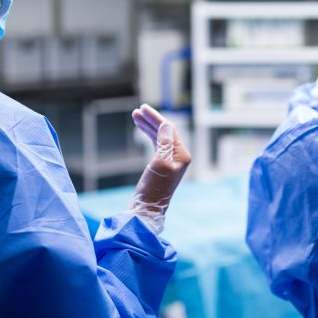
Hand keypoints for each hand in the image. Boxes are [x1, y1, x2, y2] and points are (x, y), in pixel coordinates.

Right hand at [129, 104, 190, 233]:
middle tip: (138, 110)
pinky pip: (157, 146)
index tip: (143, 108)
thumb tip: (166, 125)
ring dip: (148, 126)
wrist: (146, 210)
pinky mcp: (162, 166)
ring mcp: (171, 162)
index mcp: (182, 155)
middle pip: (165, 132)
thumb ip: (164, 143)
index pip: (169, 130)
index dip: (156, 118)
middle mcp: (179, 157)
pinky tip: (141, 129)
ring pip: (160, 138)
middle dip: (151, 120)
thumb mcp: (159, 163)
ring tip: (135, 116)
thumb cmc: (153, 189)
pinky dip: (148, 136)